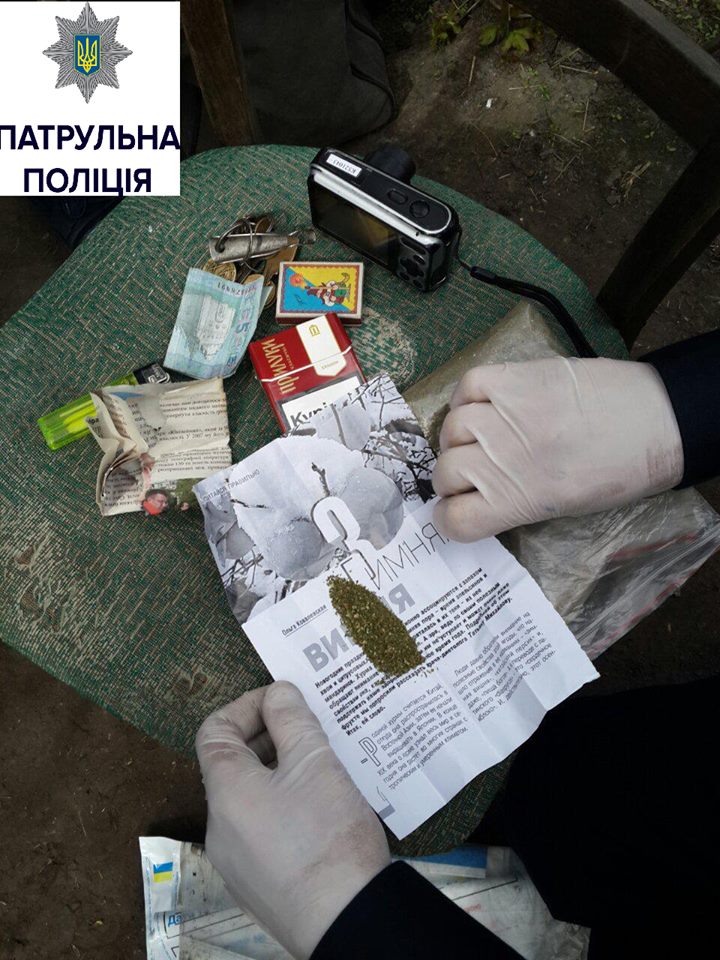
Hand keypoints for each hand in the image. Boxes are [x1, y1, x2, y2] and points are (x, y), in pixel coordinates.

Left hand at [196, 681, 390, 958]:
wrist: (347, 919)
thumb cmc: (326, 834)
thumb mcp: (314, 761)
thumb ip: (291, 719)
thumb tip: (277, 693)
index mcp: (225, 791)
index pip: (214, 731)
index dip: (246, 705)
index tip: (284, 700)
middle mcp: (219, 827)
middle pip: (234, 765)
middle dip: (271, 739)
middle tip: (311, 729)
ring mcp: (237, 862)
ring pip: (252, 799)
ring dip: (282, 774)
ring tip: (324, 766)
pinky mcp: (260, 886)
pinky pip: (265, 831)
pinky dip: (287, 808)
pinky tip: (324, 809)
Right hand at [432, 357, 682, 541]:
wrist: (657, 422)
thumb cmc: (618, 475)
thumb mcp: (563, 508)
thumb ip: (513, 504)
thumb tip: (476, 499)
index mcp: (520, 501)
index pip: (455, 519)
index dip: (450, 518)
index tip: (457, 510)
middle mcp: (506, 458)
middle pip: (445, 472)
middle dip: (452, 479)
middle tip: (471, 473)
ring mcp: (508, 413)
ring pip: (451, 428)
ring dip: (458, 438)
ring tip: (479, 437)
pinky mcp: (518, 377)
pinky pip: (468, 385)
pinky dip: (467, 398)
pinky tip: (482, 406)